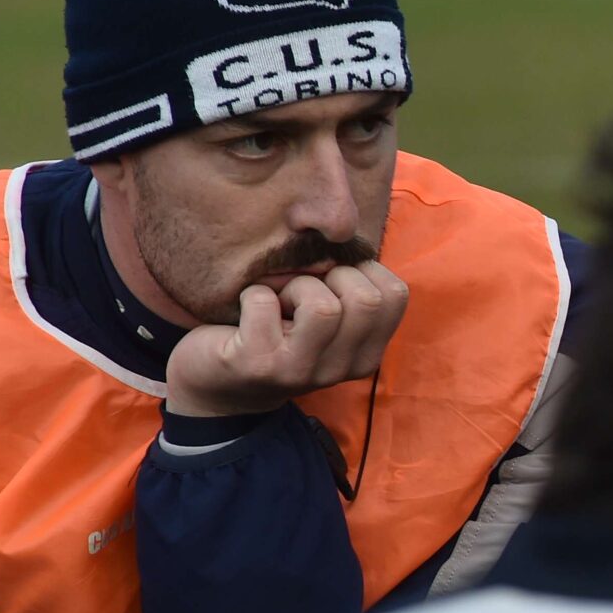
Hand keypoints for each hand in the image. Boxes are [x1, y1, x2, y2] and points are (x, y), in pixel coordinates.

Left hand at [164, 263, 409, 417]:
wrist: (217, 382)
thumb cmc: (275, 332)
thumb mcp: (325, 317)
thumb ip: (348, 288)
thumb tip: (343, 230)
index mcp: (366, 354)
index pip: (396, 294)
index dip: (362, 271)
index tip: (333, 281)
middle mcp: (341, 369)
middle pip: (367, 300)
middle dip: (331, 276)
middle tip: (303, 290)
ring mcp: (300, 371)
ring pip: (324, 308)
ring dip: (294, 287)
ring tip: (278, 301)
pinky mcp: (258, 365)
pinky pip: (264, 303)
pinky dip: (251, 294)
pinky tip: (246, 311)